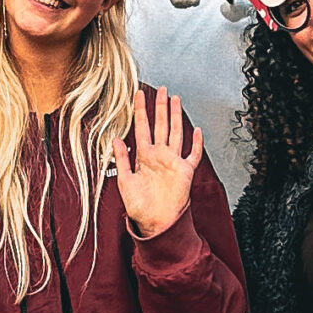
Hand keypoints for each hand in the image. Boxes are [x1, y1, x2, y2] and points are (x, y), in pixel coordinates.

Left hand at [113, 90, 200, 239]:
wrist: (155, 222)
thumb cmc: (139, 206)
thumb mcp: (125, 180)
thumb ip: (121, 159)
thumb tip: (116, 138)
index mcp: (143, 156)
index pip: (142, 127)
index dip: (140, 110)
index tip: (139, 94)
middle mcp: (159, 156)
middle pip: (161, 125)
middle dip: (160, 107)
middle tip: (161, 90)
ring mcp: (173, 162)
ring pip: (176, 133)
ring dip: (176, 116)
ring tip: (175, 99)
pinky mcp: (185, 172)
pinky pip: (193, 154)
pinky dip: (196, 142)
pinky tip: (197, 130)